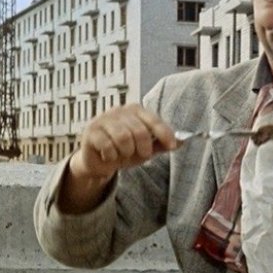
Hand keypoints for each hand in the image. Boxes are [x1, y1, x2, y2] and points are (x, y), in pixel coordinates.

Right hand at [59, 104, 177, 214]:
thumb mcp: (146, 149)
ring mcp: (103, 119)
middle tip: (142, 155)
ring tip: (124, 154)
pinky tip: (110, 155)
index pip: (153, 120)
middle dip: (144, 147)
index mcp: (136, 110)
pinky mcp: (90, 131)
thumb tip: (182, 141)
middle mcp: (119, 111)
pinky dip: (112, 155)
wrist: (100, 162)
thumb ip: (162, 144)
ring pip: (123, 137)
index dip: (164, 133)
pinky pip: (107, 145)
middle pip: (139, 130)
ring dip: (127, 152)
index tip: (171, 146)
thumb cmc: (125, 151)